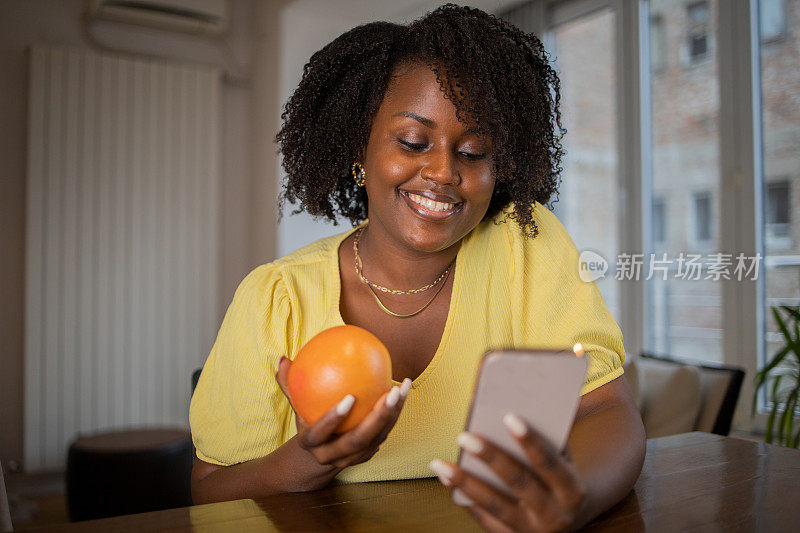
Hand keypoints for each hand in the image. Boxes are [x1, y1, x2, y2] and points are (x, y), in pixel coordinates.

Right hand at [275, 355, 411, 468]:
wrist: (316, 457)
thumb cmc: (306, 420)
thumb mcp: (296, 405)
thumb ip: (289, 384)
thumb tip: (283, 359)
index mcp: (311, 442)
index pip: (320, 432)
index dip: (334, 418)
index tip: (349, 397)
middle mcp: (331, 454)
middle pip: (358, 440)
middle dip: (377, 418)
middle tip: (391, 392)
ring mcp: (351, 458)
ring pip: (376, 439)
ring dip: (393, 414)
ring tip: (403, 388)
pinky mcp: (367, 454)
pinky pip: (385, 434)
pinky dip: (395, 414)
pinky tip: (403, 392)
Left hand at [430, 413, 586, 532]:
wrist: (566, 522)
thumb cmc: (559, 479)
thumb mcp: (565, 463)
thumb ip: (548, 440)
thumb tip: (511, 408)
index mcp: (572, 491)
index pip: (549, 464)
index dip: (530, 441)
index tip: (508, 416)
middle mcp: (554, 515)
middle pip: (518, 483)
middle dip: (490, 458)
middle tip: (465, 436)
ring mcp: (531, 531)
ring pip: (494, 505)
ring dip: (465, 482)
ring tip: (440, 463)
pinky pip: (484, 519)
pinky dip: (465, 499)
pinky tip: (447, 479)